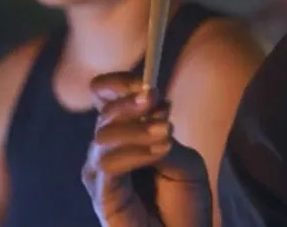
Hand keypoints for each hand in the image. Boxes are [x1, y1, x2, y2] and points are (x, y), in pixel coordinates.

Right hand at [82, 73, 210, 226]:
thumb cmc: (185, 202)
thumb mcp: (184, 160)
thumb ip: (164, 134)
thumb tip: (151, 110)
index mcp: (125, 136)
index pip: (105, 99)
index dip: (118, 84)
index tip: (146, 84)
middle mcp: (107, 151)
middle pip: (104, 113)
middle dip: (131, 103)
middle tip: (161, 107)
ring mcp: (101, 174)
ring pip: (103, 135)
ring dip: (137, 130)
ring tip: (166, 136)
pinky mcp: (103, 196)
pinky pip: (107, 164)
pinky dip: (135, 152)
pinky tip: (159, 152)